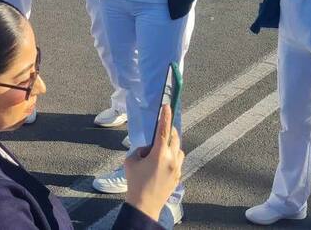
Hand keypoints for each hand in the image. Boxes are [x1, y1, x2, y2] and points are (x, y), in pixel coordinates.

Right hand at [124, 104, 183, 221]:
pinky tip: (162, 163)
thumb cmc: (135, 182)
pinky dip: (172, 156)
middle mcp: (171, 159)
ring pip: (179, 149)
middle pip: (174, 137)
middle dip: (169, 131)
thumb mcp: (131, 161)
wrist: (144, 205)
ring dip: (171, 145)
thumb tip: (148, 149)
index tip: (167, 105)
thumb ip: (140, 150)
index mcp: (159, 154)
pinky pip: (178, 160)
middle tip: (161, 129)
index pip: (163, 130)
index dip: (165, 116)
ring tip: (159, 150)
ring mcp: (177, 168)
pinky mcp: (178, 176)